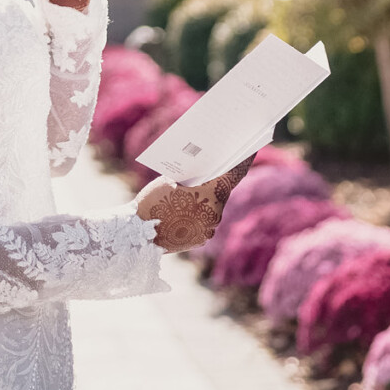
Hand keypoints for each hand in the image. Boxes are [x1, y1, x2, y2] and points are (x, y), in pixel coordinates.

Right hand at [131, 158, 252, 252]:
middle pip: (221, 192)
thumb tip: (202, 173)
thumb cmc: (152, 202)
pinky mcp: (202, 239)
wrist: (138, 235)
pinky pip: (205, 222)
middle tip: (216, 169)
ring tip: (195, 190)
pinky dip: (198, 214)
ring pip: (213, 208)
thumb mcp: (169, 181)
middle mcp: (216, 213)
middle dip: (216, 181)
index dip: (243, 161)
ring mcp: (209, 229)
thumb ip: (191, 177)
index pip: (234, 174)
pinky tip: (187, 208)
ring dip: (206, 199)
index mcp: (211, 195)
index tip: (250, 150)